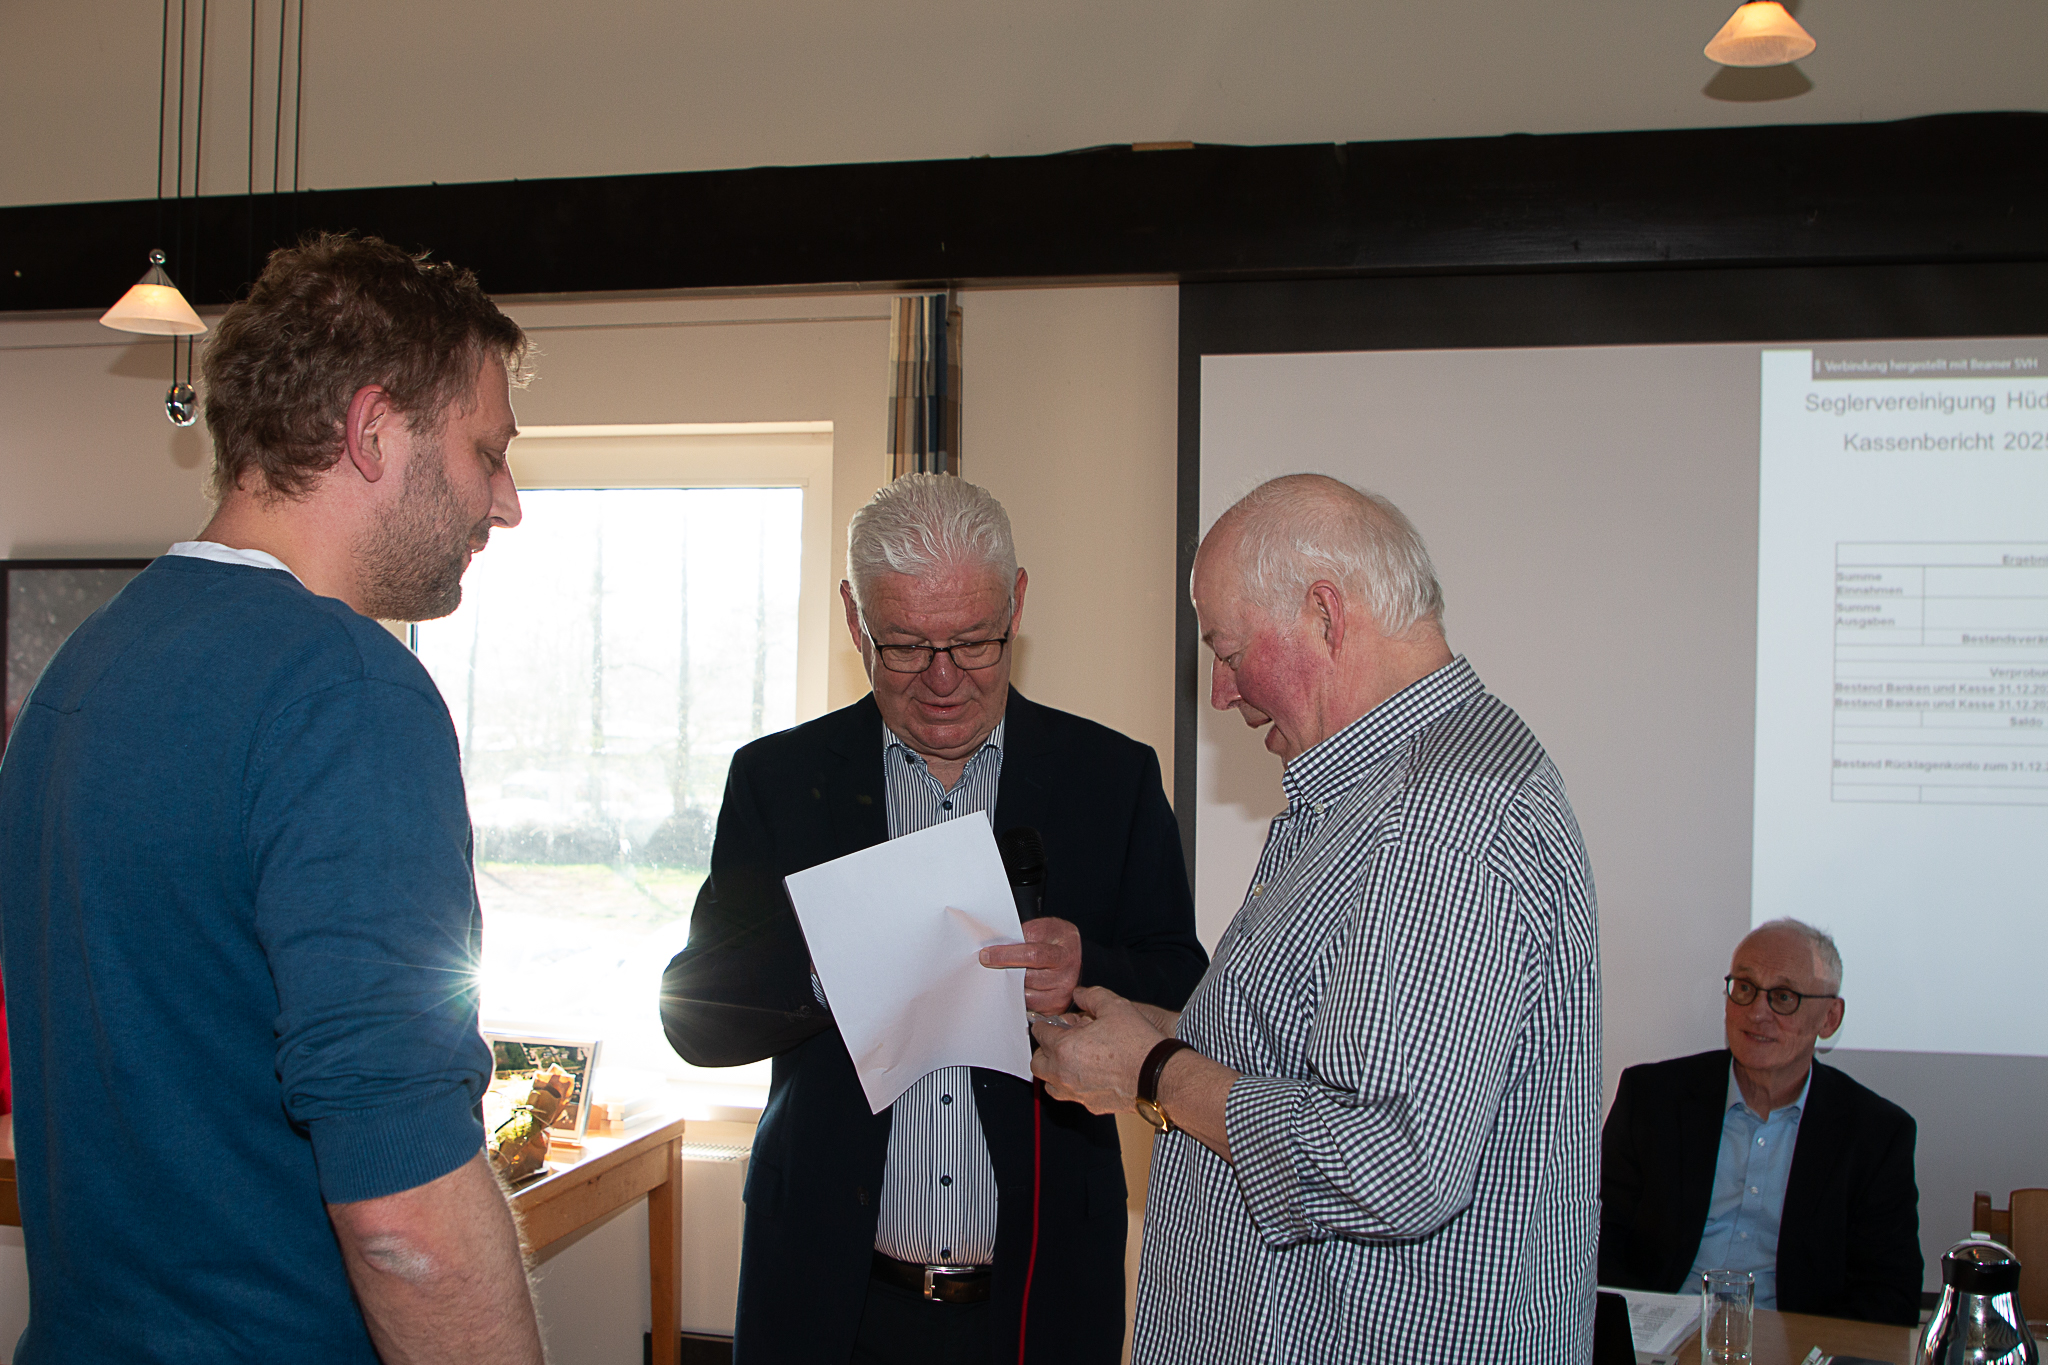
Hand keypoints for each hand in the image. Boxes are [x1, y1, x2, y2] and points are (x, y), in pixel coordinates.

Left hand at [980, 916, 1081, 1012]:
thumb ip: (1023, 935)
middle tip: (985, 965)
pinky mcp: (1053, 1008)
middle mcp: (1068, 975)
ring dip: (1007, 985)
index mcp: (1065, 951)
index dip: (1007, 955)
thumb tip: (996, 946)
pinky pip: (1027, 1006)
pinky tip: (1009, 987)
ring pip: (1025, 994)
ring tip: (998, 975)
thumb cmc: (1053, 941)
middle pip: (1028, 977)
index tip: (986, 955)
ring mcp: (1062, 994)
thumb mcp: (1043, 928)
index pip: (1033, 955)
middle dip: (1003, 971)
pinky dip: (1015, 997)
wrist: (1068, 957)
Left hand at [1028, 985, 1165, 1115]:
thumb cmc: (1138, 1044)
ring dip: (1055, 1070)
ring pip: (1051, 1084)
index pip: (1040, 1033)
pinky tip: (1091, 1073)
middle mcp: (1064, 1074)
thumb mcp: (1114, 1006)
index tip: (1056, 1021)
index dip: (1048, 1023)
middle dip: (1045, 1049)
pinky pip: (1072, 1095)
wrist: (1159, 1076)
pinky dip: (1074, 1085)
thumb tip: (1080, 994)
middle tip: (1062, 1039)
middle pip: (1037, 1062)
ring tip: (1073, 1058)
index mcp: (1063, 1048)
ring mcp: (1077, 1093)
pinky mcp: (1092, 1106)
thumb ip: (1091, 996)